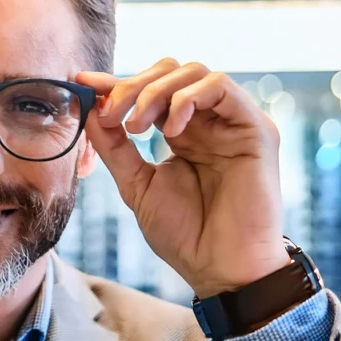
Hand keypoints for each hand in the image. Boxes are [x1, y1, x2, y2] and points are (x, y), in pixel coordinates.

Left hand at [78, 58, 290, 297]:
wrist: (219, 268)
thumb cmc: (184, 234)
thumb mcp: (136, 184)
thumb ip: (114, 147)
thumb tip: (90, 109)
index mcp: (183, 133)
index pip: (150, 91)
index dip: (117, 83)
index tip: (85, 81)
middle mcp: (208, 122)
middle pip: (170, 72)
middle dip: (133, 86)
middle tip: (110, 115)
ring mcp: (232, 123)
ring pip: (193, 72)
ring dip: (155, 92)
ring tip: (136, 128)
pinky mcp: (255, 128)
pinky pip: (220, 86)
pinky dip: (187, 98)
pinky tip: (171, 130)